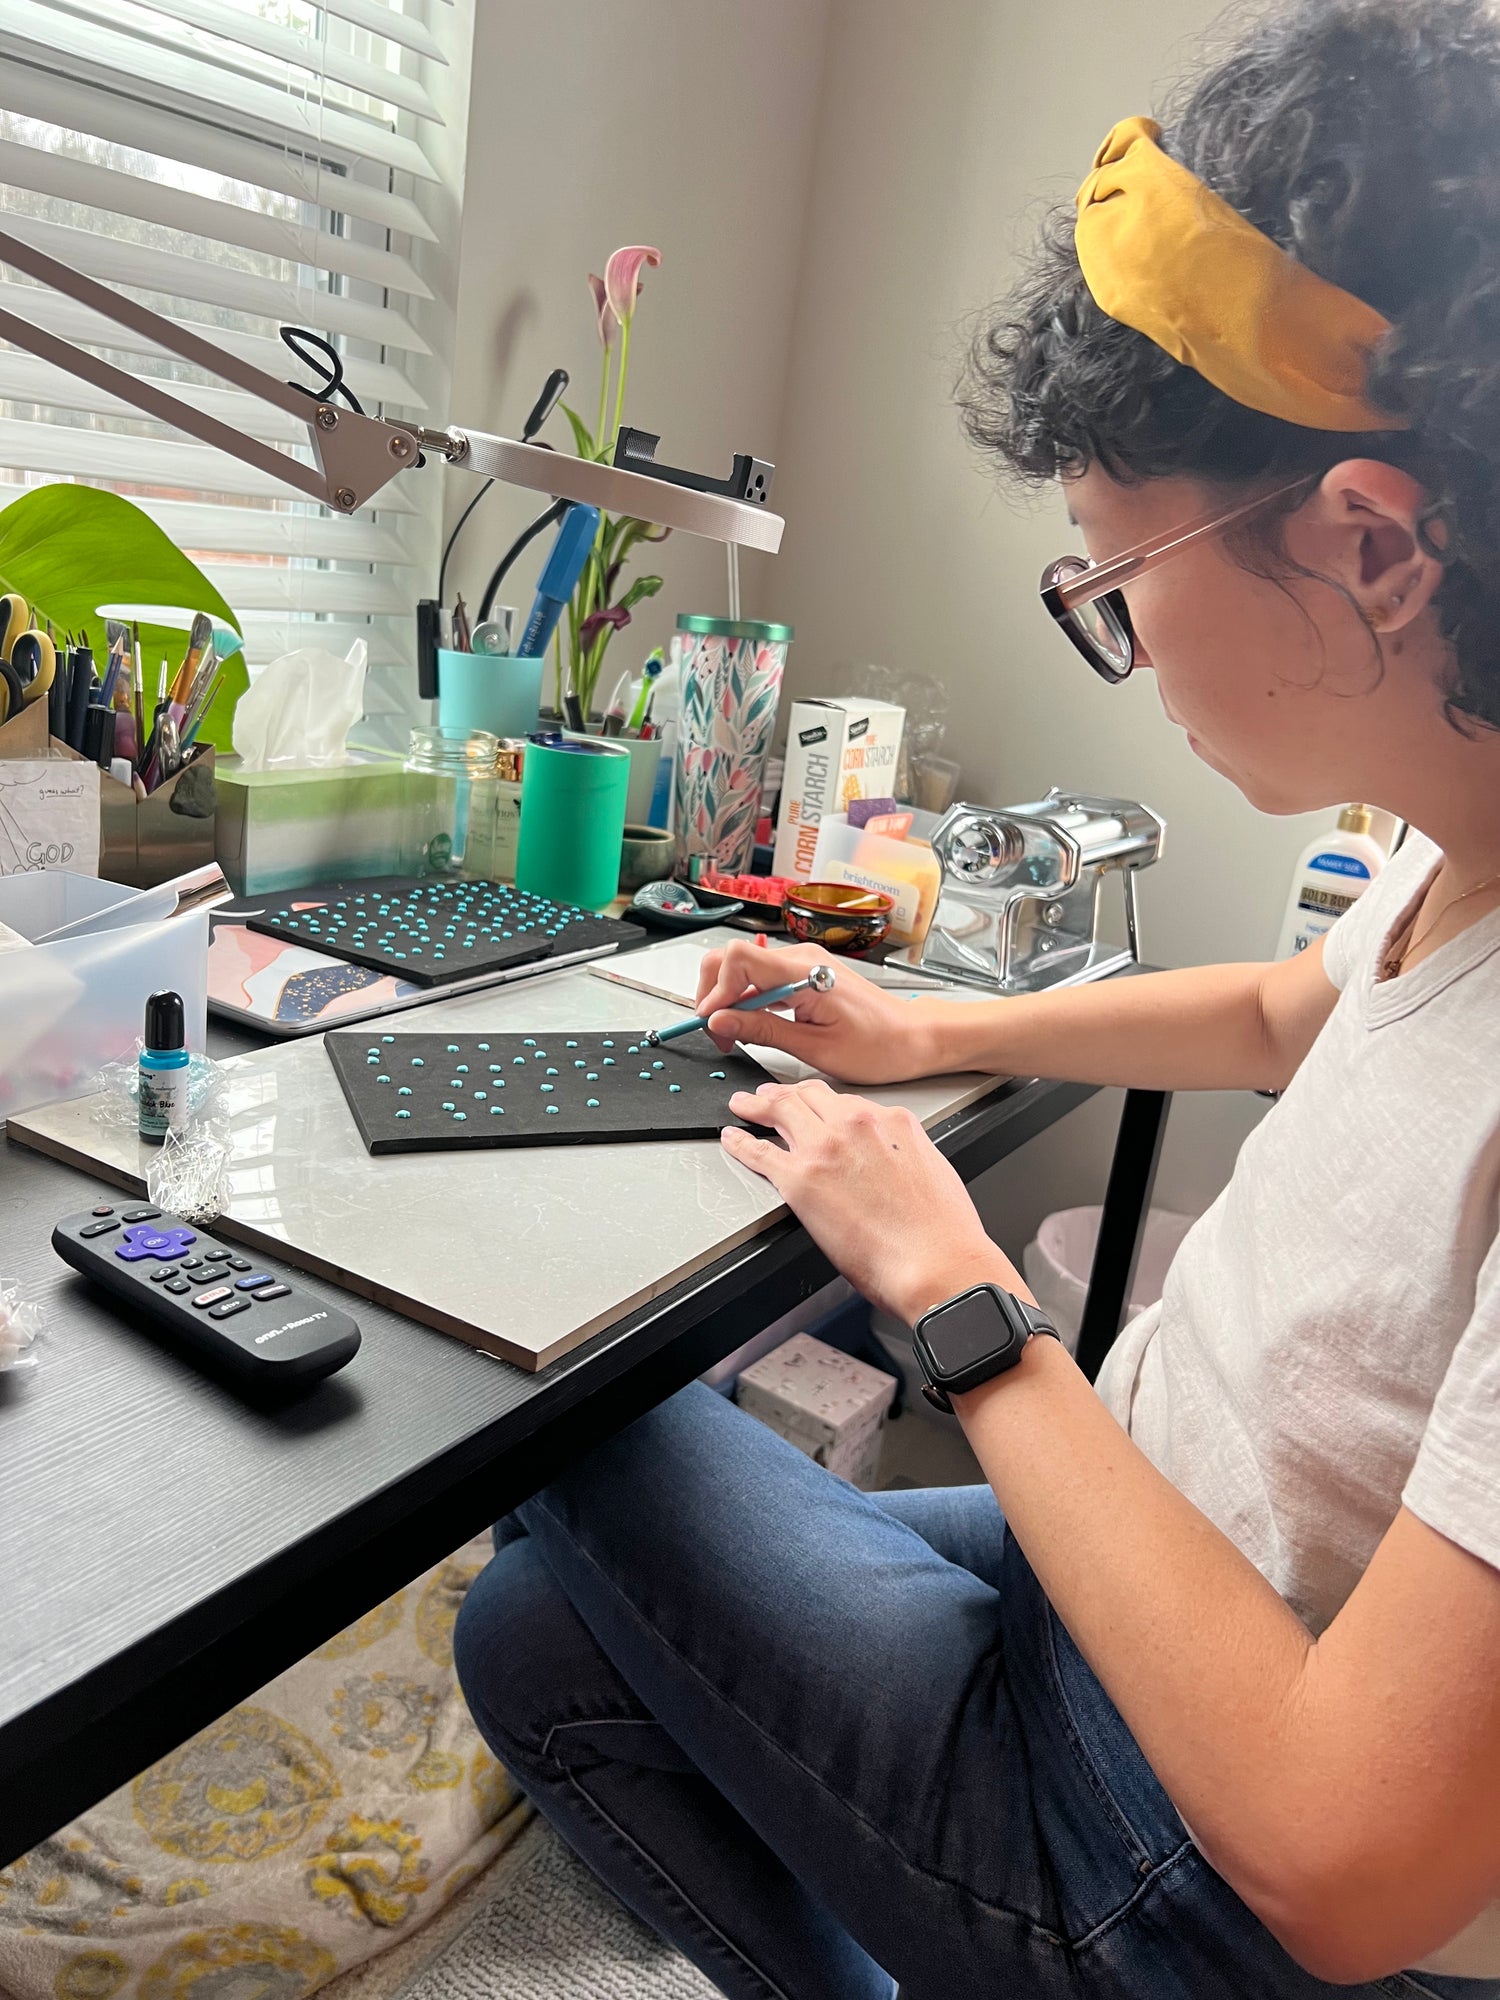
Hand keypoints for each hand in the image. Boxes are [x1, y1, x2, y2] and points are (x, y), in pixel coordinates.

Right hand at [695, 940, 939, 1083]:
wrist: (912, 1038)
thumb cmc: (878, 1046)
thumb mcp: (814, 1048)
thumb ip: (762, 1031)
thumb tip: (720, 1022)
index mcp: (804, 973)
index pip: (737, 959)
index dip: (715, 991)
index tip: (712, 1023)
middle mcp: (801, 960)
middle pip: (732, 959)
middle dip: (714, 994)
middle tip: (717, 1033)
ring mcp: (804, 964)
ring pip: (744, 969)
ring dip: (729, 999)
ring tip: (733, 1036)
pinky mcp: (805, 974)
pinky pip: (763, 978)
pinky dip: (747, 999)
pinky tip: (752, 1025)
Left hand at [720, 1078, 1023, 1324]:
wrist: (935, 1262)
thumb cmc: (942, 1232)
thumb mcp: (932, 1171)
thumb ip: (905, 1156)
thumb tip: (894, 1163)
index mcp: (892, 1122)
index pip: (847, 1102)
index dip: (824, 1103)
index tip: (815, 1105)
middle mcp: (856, 1125)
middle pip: (809, 1096)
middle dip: (786, 1094)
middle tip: (770, 1096)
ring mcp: (824, 1148)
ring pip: (780, 1110)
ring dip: (758, 1105)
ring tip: (745, 1106)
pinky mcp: (799, 1179)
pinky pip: (759, 1152)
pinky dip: (741, 1143)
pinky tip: (732, 1138)